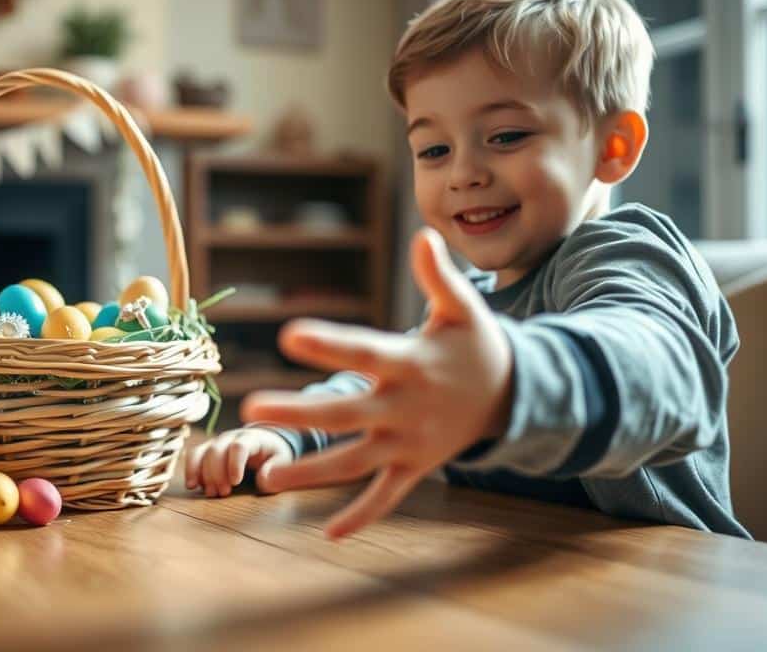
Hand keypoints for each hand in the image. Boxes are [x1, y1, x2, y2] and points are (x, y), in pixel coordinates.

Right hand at [184, 427, 293, 497]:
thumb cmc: (274, 453)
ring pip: (203, 452)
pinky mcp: (208, 449)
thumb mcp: (283, 459)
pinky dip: (190, 469)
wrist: (265, 441)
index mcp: (252, 438)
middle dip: (217, 473)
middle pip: (217, 450)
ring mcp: (218, 442)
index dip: (234, 463)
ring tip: (210, 493)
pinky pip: (194, 455)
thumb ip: (277, 468)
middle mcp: (231, 437)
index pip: (239, 446)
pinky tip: (192, 485)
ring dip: (203, 474)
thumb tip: (262, 479)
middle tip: (223, 493)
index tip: (235, 482)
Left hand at [242, 228, 513, 538]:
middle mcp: (405, 407)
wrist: (516, 394)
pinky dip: (362, 516)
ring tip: (268, 477)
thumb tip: (425, 234)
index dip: (328, 343)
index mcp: (409, 363)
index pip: (362, 351)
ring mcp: (409, 442)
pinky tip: (329, 534)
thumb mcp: (462, 308)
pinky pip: (388, 496)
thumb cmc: (475, 344)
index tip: (288, 334)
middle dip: (297, 413)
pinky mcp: (416, 466)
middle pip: (344, 413)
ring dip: (312, 472)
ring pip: (354, 462)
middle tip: (251, 410)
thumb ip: (440, 276)